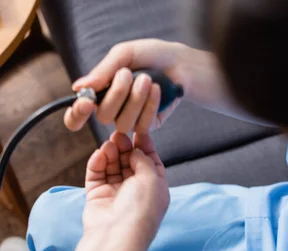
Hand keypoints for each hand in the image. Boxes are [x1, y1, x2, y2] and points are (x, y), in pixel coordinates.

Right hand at [65, 40, 190, 133]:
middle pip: (102, 116)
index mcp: (99, 93)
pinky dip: (149, 105)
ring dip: (135, 99)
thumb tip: (78, 88)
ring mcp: (129, 121)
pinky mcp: (147, 127)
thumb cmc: (149, 56)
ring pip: (123, 123)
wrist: (179, 63)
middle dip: (116, 94)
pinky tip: (156, 89)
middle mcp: (112, 111)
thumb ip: (103, 71)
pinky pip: (142, 125)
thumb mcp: (124, 55)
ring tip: (147, 79)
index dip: (77, 114)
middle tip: (127, 74)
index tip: (86, 102)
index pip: (78, 114)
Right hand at [83, 131, 168, 242]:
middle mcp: (136, 193)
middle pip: (129, 162)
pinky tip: (100, 154)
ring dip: (111, 153)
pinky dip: (98, 163)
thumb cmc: (141, 210)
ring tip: (110, 143)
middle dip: (125, 147)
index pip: (150, 162)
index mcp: (155, 190)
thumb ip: (144, 160)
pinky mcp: (97, 197)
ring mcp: (116, 195)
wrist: (117, 235)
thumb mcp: (152, 178)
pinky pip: (96, 175)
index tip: (138, 130)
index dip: (144, 146)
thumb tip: (135, 149)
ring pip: (112, 167)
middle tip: (119, 133)